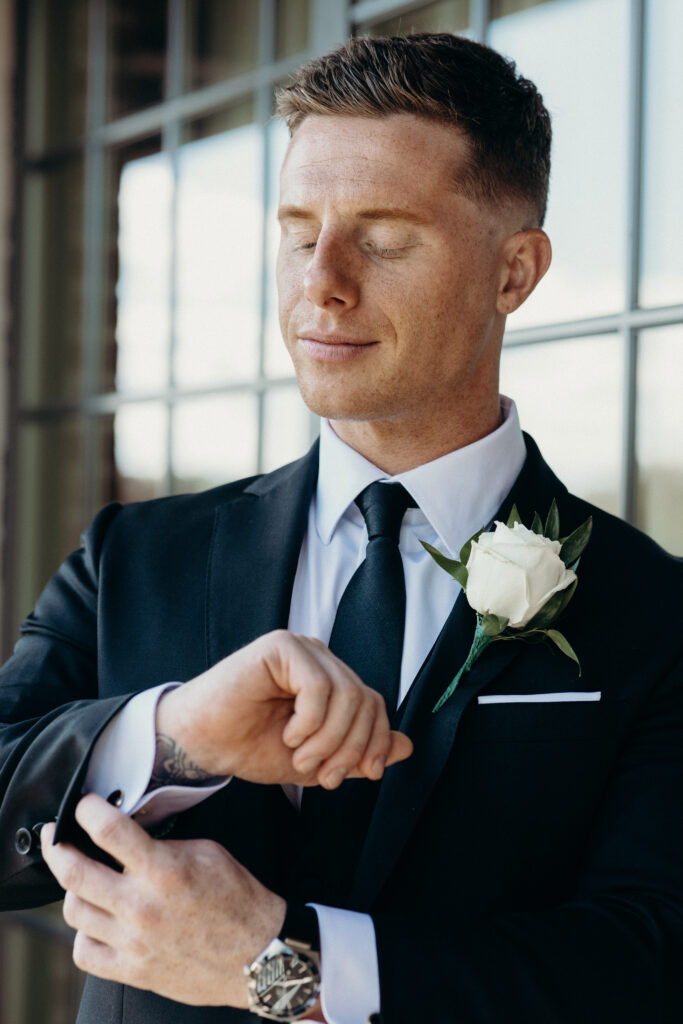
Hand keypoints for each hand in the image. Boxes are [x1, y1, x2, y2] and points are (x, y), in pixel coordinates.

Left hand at [41, 794, 284, 1007]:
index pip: (107, 830)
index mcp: (163, 870)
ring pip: (73, 910)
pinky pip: (84, 952)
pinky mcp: (133, 970)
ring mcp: (132, 942)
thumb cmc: (238, 899)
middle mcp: (141, 906)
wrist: (261, 954)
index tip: (84, 804)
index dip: (87, 809)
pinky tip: (96, 922)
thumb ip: (165, 843)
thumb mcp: (208, 852)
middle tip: (54, 836)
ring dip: (73, 889)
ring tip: (83, 880)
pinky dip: (84, 934)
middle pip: (72, 871)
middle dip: (55, 845)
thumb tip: (132, 833)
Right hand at [156, 630, 412, 788]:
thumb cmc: (251, 746)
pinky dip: (310, 722)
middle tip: (324, 776)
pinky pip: (318, 686)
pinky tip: (289, 735)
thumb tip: (407, 747)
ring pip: (346, 695)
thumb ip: (359, 752)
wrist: (201, 744)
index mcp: (330, 679)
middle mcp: (319, 658)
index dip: (375, 742)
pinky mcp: (280, 646)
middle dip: (351, 748)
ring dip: (328, 740)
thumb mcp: (317, 759)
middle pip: (365, 700)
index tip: (362, 775)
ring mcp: (301, 648)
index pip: (374, 704)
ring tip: (301, 759)